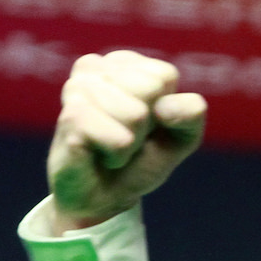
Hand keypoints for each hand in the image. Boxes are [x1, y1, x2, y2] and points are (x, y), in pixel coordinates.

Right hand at [46, 51, 205, 230]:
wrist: (103, 196)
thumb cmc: (141, 159)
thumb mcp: (181, 136)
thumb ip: (191, 113)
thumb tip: (165, 107)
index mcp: (125, 64)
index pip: (165, 75)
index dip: (165, 110)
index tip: (148, 123)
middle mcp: (95, 69)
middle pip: (150, 88)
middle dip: (147, 123)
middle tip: (129, 136)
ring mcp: (77, 90)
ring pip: (135, 114)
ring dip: (132, 142)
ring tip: (113, 145)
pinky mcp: (69, 118)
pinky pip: (119, 138)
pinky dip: (118, 155)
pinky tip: (100, 155)